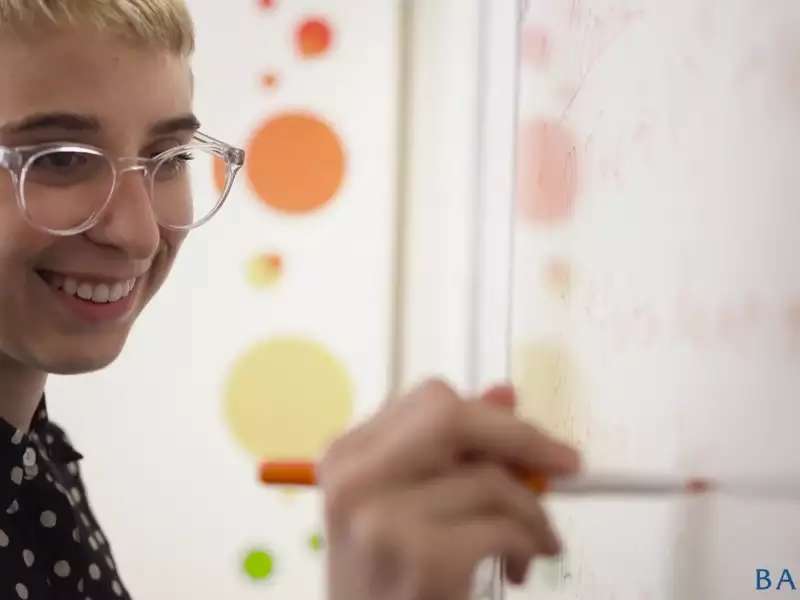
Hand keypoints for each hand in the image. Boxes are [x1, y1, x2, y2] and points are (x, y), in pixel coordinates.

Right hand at [318, 378, 580, 599]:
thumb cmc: (391, 580)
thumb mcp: (407, 506)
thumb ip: (452, 448)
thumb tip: (504, 394)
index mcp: (347, 457)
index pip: (430, 401)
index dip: (488, 414)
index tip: (526, 436)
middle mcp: (355, 482)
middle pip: (453, 418)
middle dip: (520, 437)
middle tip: (566, 462)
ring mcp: (384, 521)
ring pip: (491, 480)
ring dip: (532, 512)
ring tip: (534, 540)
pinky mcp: (424, 562)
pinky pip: (505, 528)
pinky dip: (529, 545)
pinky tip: (519, 565)